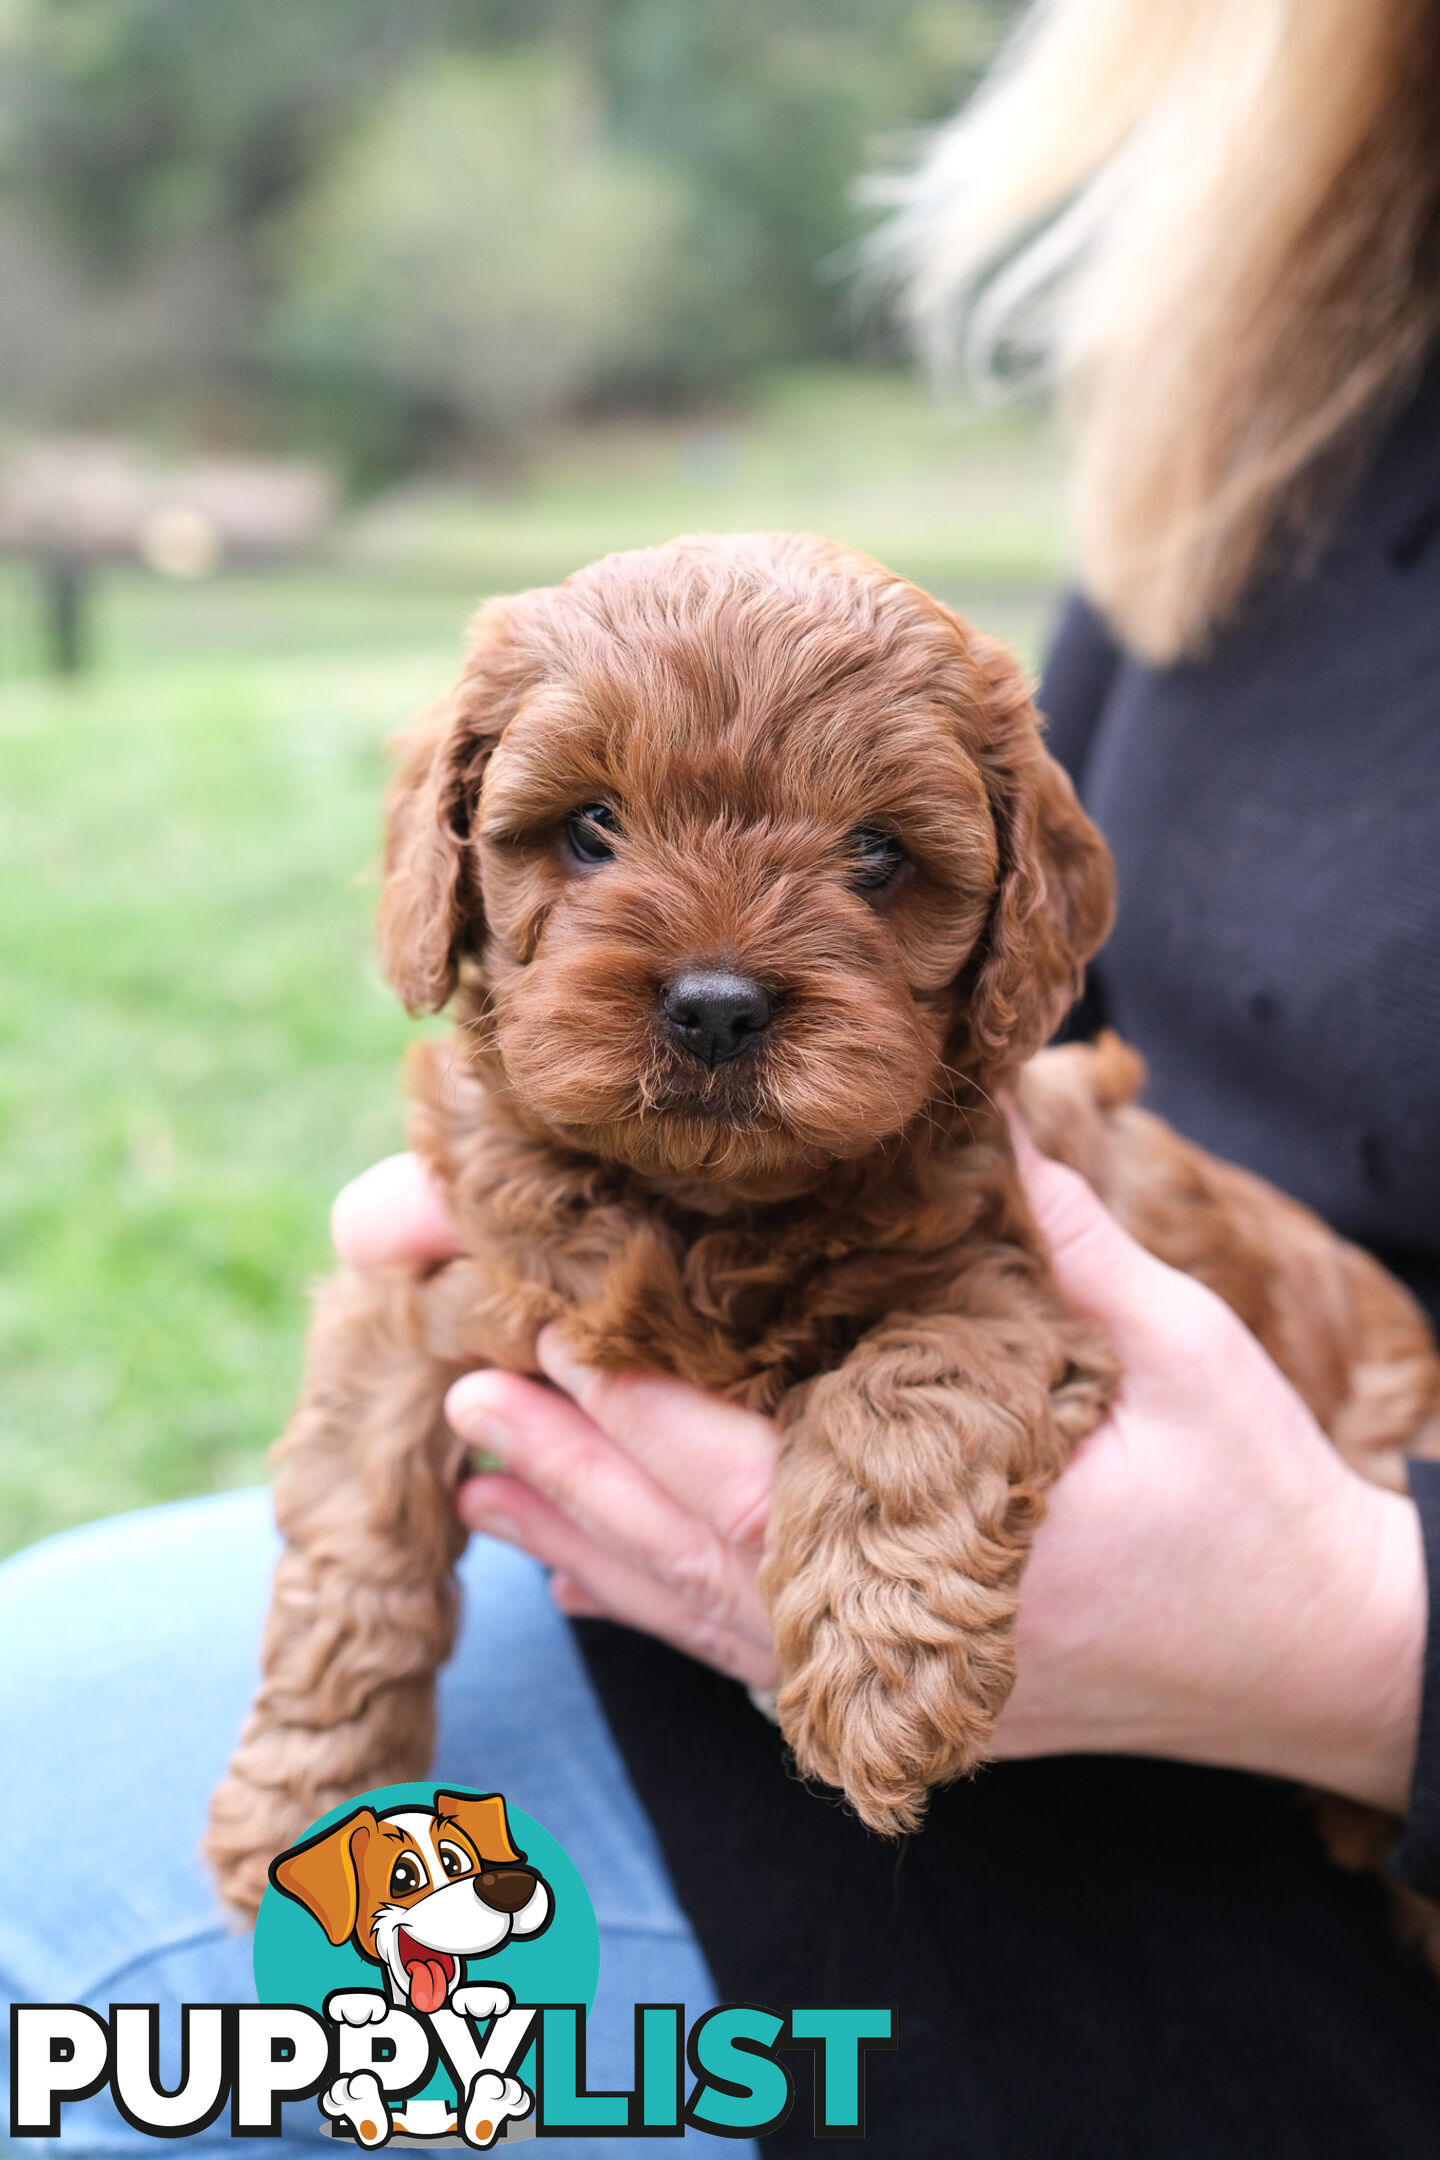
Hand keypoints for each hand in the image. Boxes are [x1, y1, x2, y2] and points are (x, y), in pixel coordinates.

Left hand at [331, 1145, 1424, 1809]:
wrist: (1325, 1659)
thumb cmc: (1257, 1502)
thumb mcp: (1178, 1351)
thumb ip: (1060, 1242)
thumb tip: (980, 1118)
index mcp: (964, 1550)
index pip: (752, 1485)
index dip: (639, 1419)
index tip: (548, 1343)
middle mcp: (906, 1636)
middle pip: (693, 1559)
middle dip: (573, 1478)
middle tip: (465, 1401)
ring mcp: (900, 1682)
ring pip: (702, 1620)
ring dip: (590, 1548)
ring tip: (485, 1489)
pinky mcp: (909, 1695)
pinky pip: (749, 1660)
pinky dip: (660, 1613)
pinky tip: (589, 1585)